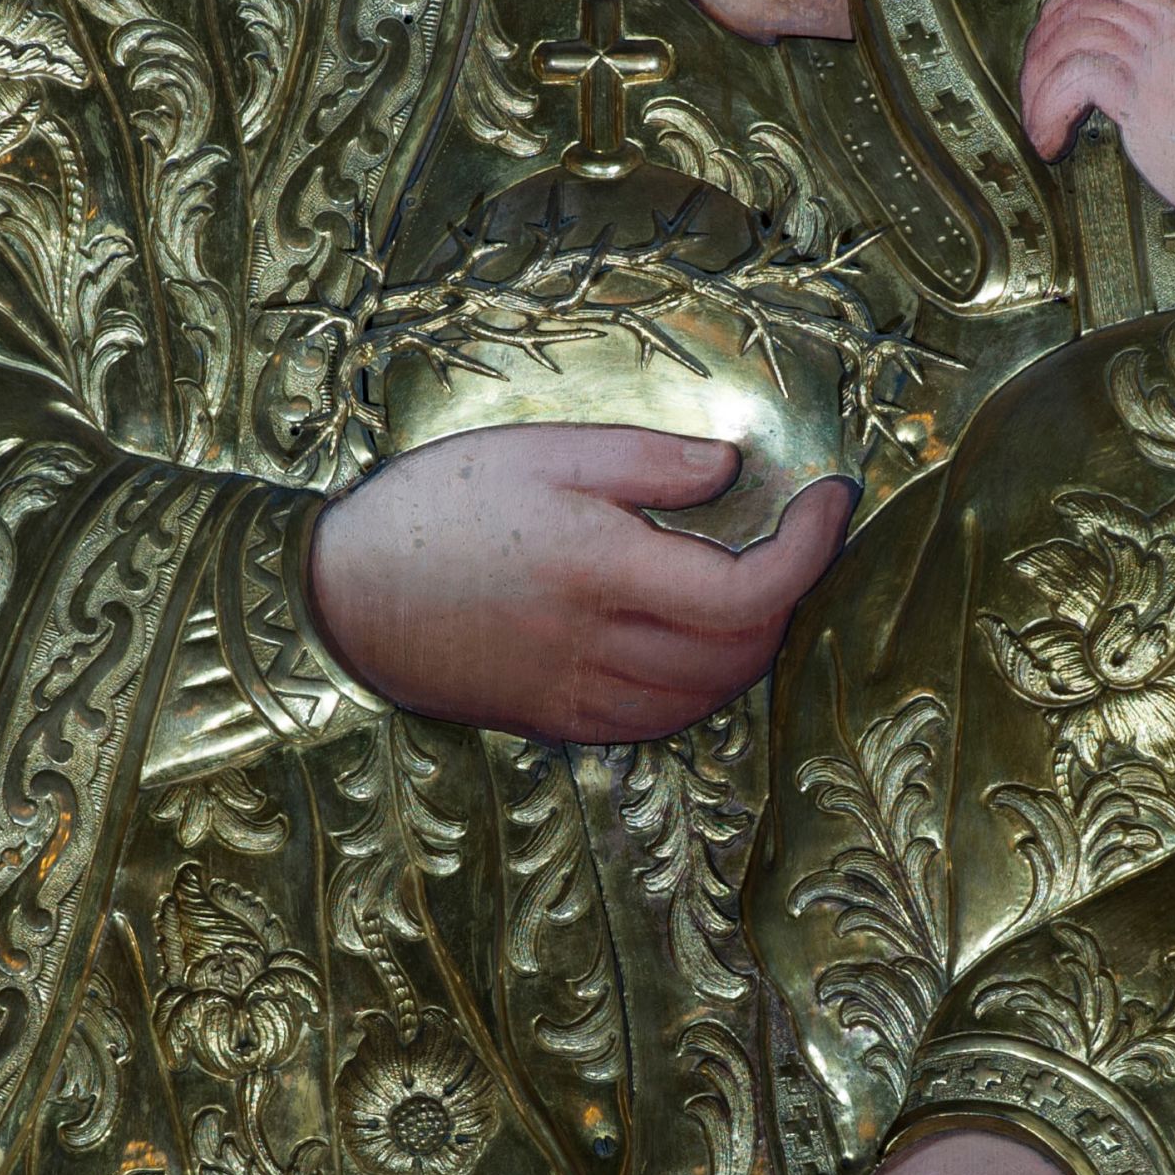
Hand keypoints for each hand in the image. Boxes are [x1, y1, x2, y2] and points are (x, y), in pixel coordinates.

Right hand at [307, 424, 855, 743]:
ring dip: (757, 645)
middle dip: (795, 593)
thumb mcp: (540, 452)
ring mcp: (581, 695)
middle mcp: (600, 645)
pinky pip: (664, 720)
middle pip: (746, 650)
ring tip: (756, 586)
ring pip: (713, 695)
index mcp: (601, 568)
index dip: (814, 550)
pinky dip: (706, 686)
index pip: (752, 591)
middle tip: (796, 536)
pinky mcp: (561, 722)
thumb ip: (645, 461)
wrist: (342, 599)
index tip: (832, 500)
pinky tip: (700, 643)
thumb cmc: (434, 510)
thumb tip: (733, 470)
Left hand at [1019, 0, 1174, 229]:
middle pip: (1069, 11)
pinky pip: (1072, 81)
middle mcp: (1160, 19)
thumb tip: (1092, 55)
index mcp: (1171, 8)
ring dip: (1037, 92)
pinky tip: (1053, 143)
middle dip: (1037, 57)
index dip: (1057, 14)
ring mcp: (1151, 52)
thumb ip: (1150, 49)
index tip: (1043, 54)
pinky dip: (1048, 113)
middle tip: (1035, 99)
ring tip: (1042, 129)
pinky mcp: (1141, 91)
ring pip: (1063, 45)